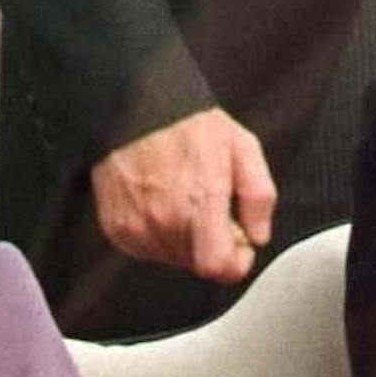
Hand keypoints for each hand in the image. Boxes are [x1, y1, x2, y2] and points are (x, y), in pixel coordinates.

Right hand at [89, 108, 275, 283]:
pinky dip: (158, 235)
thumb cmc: (188, 125)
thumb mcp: (242, 148)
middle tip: (210, 211)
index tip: (240, 247)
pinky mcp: (116, 229)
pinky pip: (146, 249)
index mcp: (201, 203)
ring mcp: (137, 228)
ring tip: (182, 202)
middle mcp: (165, 222)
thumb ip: (259, 197)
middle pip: (197, 265)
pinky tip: (159, 204)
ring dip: (184, 242)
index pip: (217, 267)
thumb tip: (258, 236)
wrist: (133, 109)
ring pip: (171, 259)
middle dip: (210, 246)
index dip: (235, 264)